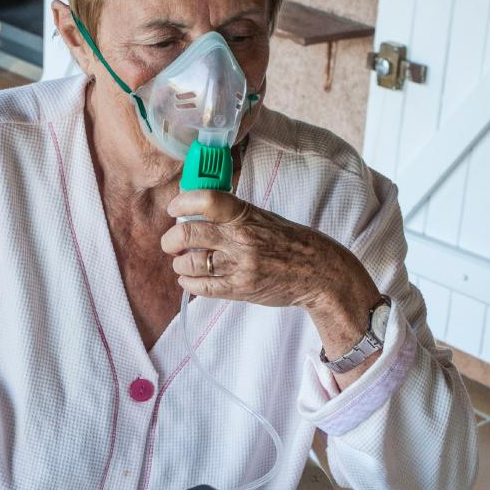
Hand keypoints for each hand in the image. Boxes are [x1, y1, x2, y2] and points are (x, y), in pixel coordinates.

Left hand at [162, 189, 369, 310]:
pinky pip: (203, 287)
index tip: (174, 209)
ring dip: (179, 263)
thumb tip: (196, 212)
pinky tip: (190, 279)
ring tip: (183, 262)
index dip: (183, 202)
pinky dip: (189, 282)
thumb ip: (232, 215)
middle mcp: (241, 239)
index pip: (207, 200)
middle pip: (188, 234)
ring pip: (190, 263)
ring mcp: (241, 266)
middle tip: (171, 242)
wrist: (319, 272)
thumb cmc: (291, 242)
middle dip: (171, 239)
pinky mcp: (241, 289)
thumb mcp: (263, 217)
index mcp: (246, 215)